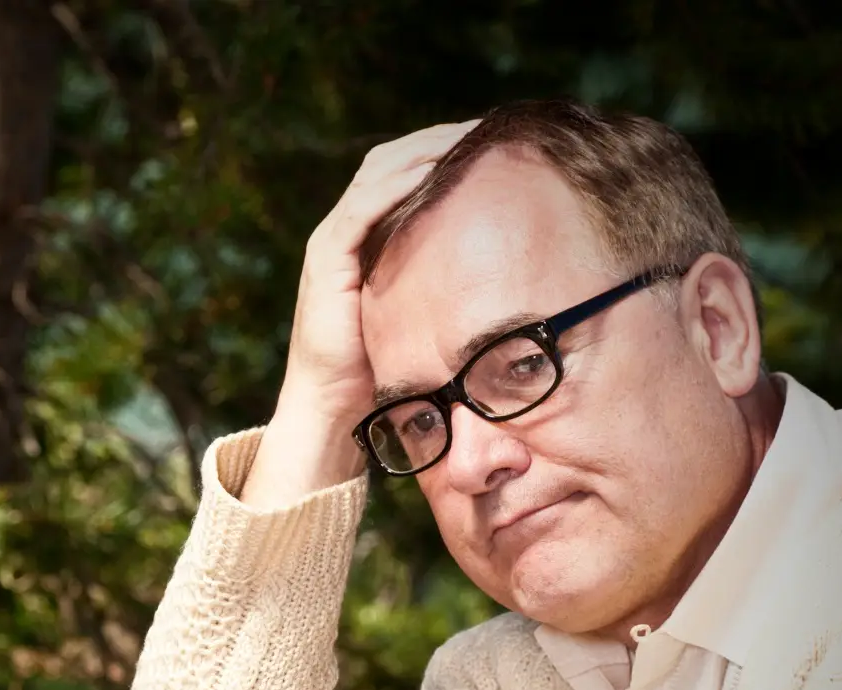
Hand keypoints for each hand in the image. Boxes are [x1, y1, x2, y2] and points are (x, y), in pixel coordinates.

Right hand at [241, 121, 477, 505]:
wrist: (333, 411)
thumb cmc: (381, 374)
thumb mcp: (424, 315)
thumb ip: (448, 285)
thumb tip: (515, 274)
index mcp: (368, 238)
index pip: (405, 173)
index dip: (446, 149)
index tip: (496, 141)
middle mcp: (345, 231)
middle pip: (392, 160)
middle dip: (441, 137)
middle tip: (492, 126)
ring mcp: (331, 242)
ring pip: (379, 171)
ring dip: (425, 147)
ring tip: (472, 136)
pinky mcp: (326, 259)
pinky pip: (363, 206)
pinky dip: (399, 182)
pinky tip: (436, 169)